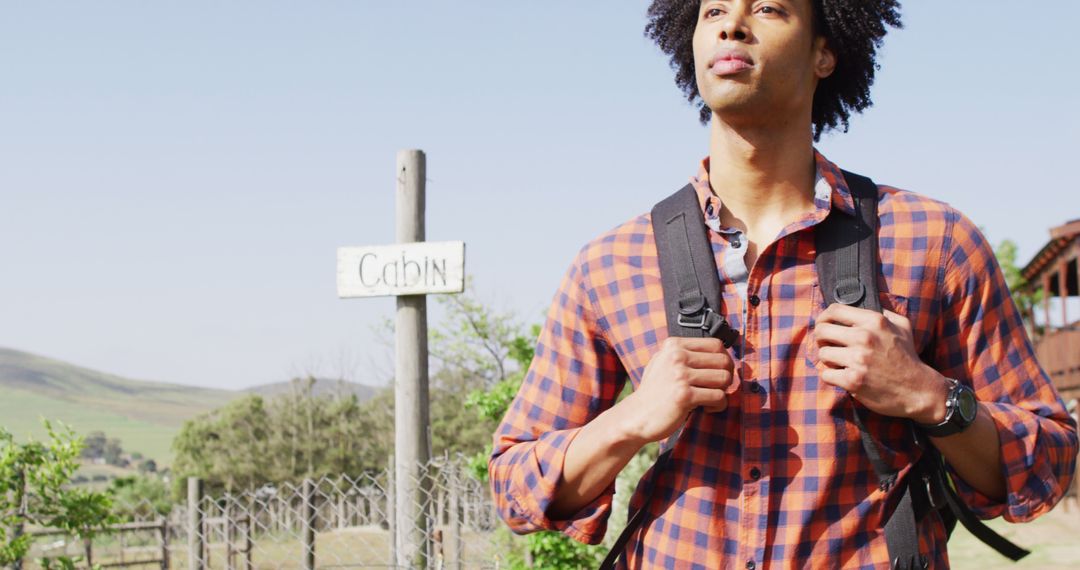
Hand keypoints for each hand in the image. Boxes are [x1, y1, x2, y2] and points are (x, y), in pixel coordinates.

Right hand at [615, 337, 736, 444]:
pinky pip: (719, 397)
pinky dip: (718, 405)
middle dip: (727, 376)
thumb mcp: (663, 362)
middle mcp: (677, 356)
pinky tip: (706, 408)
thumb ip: (685, 353)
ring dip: (723, 391)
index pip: (716, 344)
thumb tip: (719, 351)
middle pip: (723, 361)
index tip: (718, 372)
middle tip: (716, 388)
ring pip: (724, 378)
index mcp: (674, 345)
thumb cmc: (654, 391)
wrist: (636, 416)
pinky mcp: (685, 396)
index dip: (724, 359)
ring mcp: (680, 376)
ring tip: (710, 398)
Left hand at [813, 304, 946, 422]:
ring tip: (840, 363)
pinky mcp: (853, 380)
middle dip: (821, 339)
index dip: (824, 317)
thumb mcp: (902, 326)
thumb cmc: (907, 357)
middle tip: (829, 345)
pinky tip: (842, 377)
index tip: (825, 325)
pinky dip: (831, 377)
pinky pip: (826, 374)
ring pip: (823, 353)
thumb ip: (883, 312)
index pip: (834, 309)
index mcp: (875, 321)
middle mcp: (865, 337)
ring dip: (829, 360)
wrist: (918, 389)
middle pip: (822, 330)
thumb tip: (862, 304)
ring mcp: (858, 359)